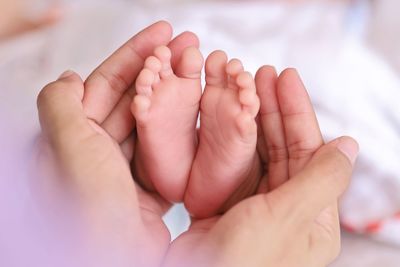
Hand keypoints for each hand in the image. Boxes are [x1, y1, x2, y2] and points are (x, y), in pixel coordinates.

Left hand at [35, 21, 198, 266]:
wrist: (117, 258)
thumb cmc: (89, 207)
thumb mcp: (67, 147)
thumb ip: (60, 105)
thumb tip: (68, 77)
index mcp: (74, 135)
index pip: (105, 82)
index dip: (135, 54)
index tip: (162, 32)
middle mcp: (97, 150)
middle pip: (133, 97)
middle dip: (160, 69)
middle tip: (188, 45)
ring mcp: (124, 168)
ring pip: (151, 122)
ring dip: (173, 97)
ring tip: (198, 73)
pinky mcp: (146, 186)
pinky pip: (165, 150)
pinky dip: (181, 132)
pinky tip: (197, 115)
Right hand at [162, 67, 357, 266]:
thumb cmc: (243, 262)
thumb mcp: (288, 217)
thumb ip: (321, 179)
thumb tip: (349, 145)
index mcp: (312, 217)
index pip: (310, 152)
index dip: (298, 112)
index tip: (286, 78)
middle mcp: (288, 209)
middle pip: (285, 148)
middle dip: (275, 110)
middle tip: (263, 74)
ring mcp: (257, 207)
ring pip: (260, 154)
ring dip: (255, 121)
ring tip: (247, 87)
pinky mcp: (230, 206)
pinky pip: (237, 166)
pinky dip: (234, 142)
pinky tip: (230, 118)